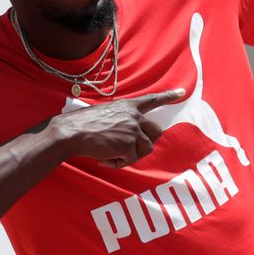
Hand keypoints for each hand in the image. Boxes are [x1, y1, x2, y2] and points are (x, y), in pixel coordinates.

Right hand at [50, 88, 184, 167]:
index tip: (182, 91)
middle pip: (156, 132)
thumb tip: (133, 134)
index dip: (168, 96)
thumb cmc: (84, 125)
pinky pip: (130, 160)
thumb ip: (123, 119)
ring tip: (110, 154)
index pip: (152, 99)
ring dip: (130, 155)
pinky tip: (104, 158)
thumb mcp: (107, 113)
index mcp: (128, 106)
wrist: (71, 132)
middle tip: (128, 148)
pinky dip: (118, 163)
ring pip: (145, 149)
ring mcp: (133, 130)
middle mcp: (134, 116)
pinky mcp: (128, 145)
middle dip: (146, 143)